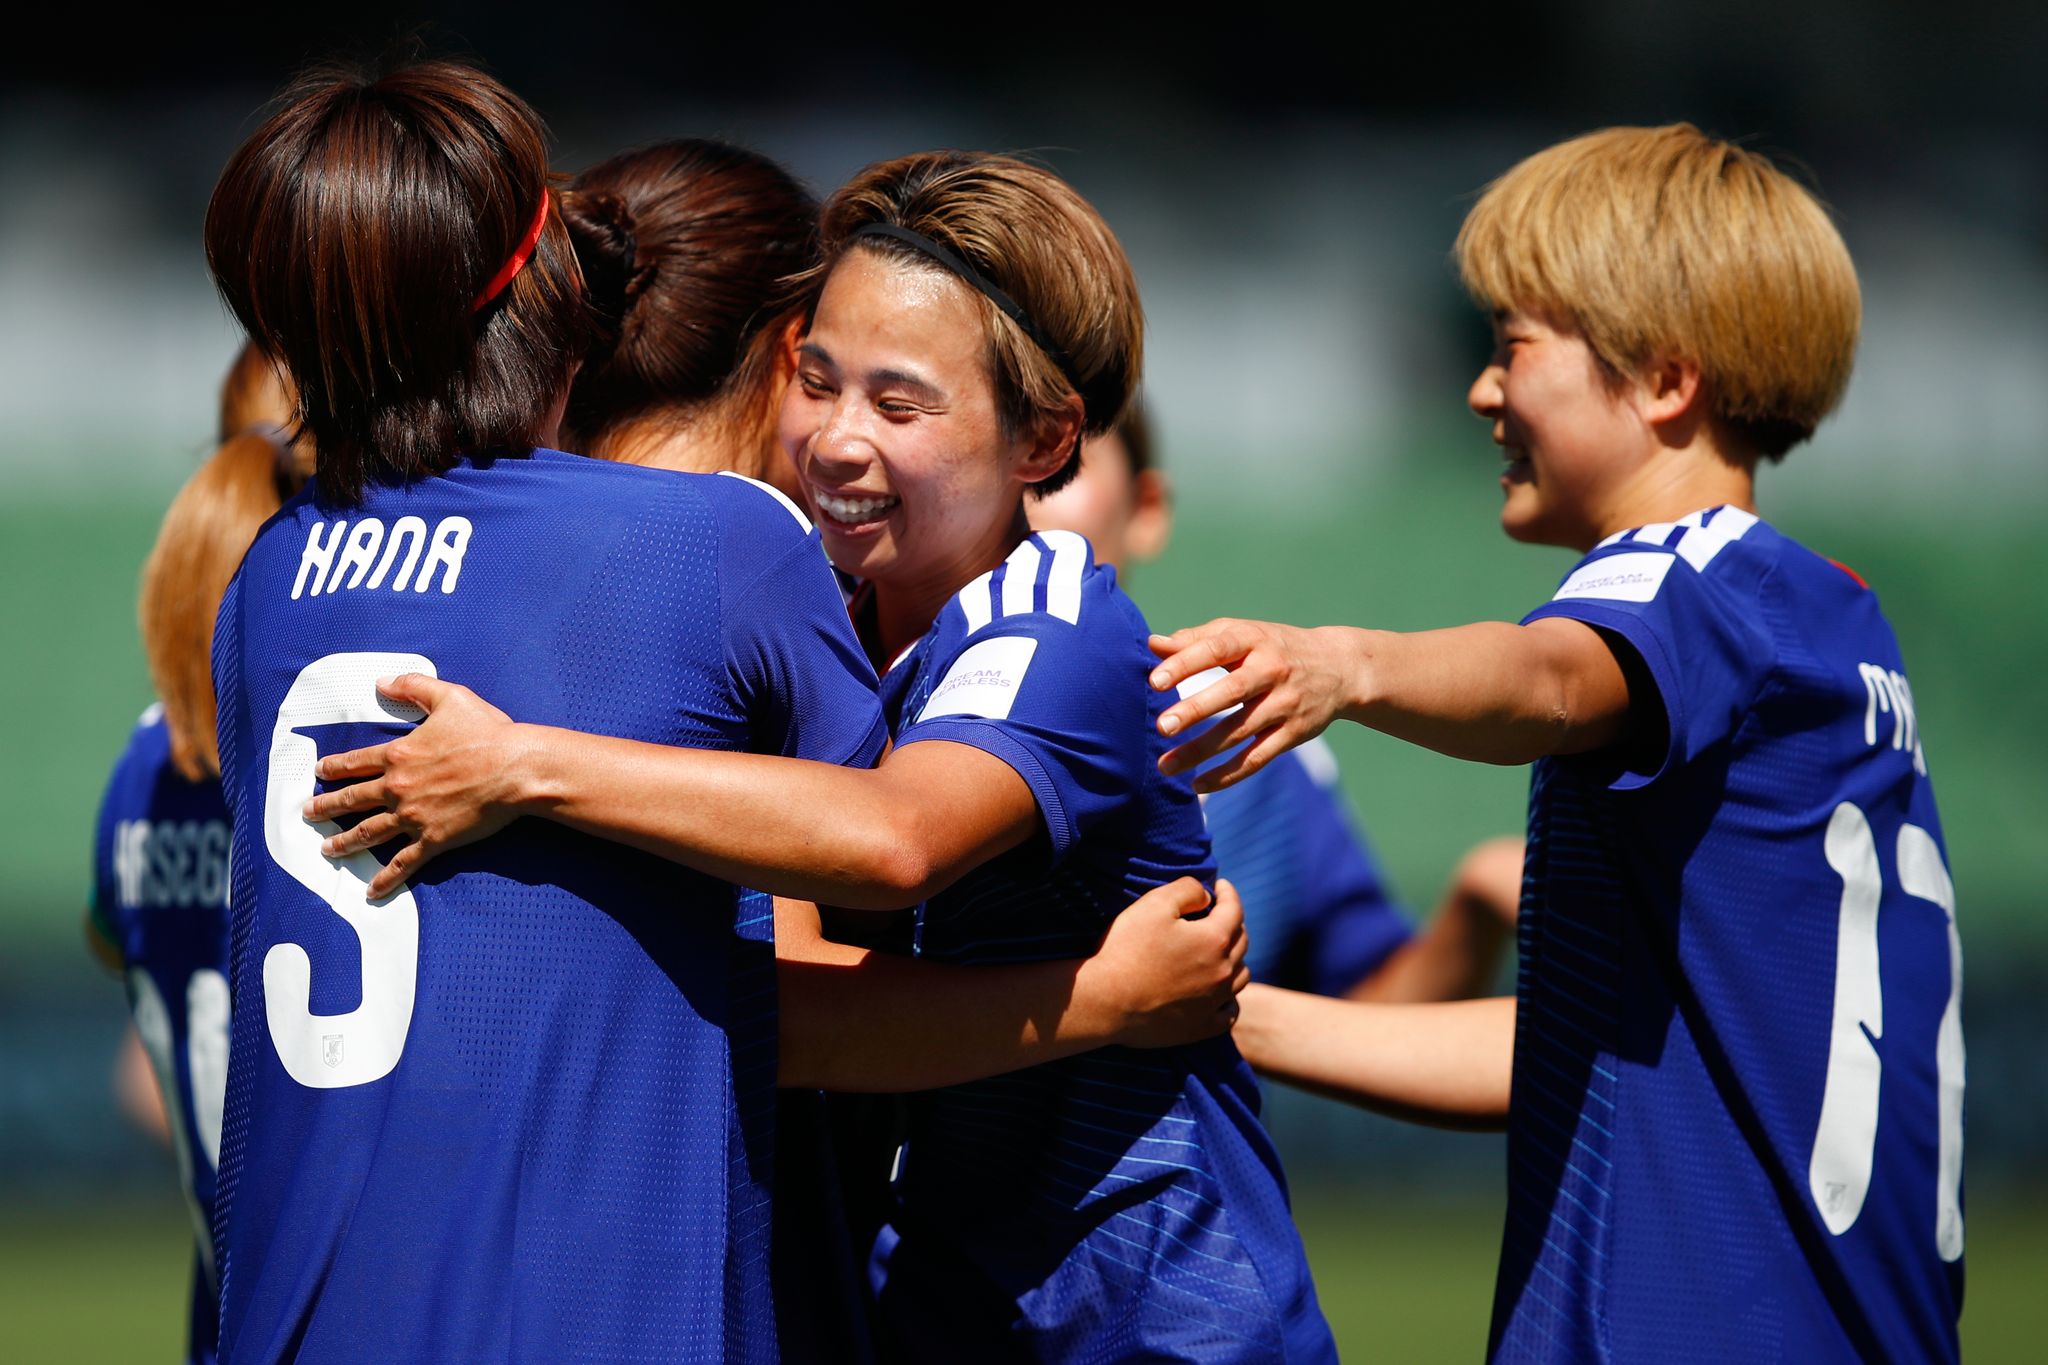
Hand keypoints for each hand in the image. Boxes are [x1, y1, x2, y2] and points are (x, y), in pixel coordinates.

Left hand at [298, 673, 527, 897]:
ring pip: (368, 832)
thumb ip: (413, 686)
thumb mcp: (450, 697)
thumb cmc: (487, 732)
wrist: (515, 769)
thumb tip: (382, 682)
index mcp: (398, 756)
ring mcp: (413, 817)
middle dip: (326, 807)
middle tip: (308, 814)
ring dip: (344, 842)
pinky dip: (386, 878)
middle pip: (352, 800)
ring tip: (328, 850)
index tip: (320, 772)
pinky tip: (372, 891)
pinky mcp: (434, 840)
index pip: (356, 763)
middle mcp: (397, 788)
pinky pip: (403, 863)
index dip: (335, 767)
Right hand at [1089, 877, 1250, 1048]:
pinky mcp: (1202, 1027)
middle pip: (1241, 942)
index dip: (1228, 893)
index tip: (1220, 886)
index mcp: (1213, 940)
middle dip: (1233, 923)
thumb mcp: (1153, 904)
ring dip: (1235, 959)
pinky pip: (1230, 1012)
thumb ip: (1187, 890)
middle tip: (1218, 916)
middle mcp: (1222, 972)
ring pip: (1241, 976)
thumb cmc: (1127, 949)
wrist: (1106, 1002)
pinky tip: (1220, 993)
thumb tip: (1207, 896)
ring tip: (1221, 952)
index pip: (1234, 910)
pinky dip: (1229, 998)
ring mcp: (1214, 1002)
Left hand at [1147, 619, 1361, 791]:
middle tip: (1161, 727)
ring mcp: (1284, 704)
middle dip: (1196, 710)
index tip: (1154, 681)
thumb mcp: (1242, 634)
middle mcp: (1271, 671)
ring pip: (1240, 731)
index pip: (1217, 649)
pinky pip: (1258, 757)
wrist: (1339, 667)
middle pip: (1231, 692)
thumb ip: (1196, 640)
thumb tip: (1152, 644)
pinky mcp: (1293, 734)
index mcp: (1253, 640)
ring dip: (1202, 750)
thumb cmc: (1273, 647)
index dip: (1186, 664)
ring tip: (1165, 766)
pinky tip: (1198, 784)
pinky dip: (1229, 774)